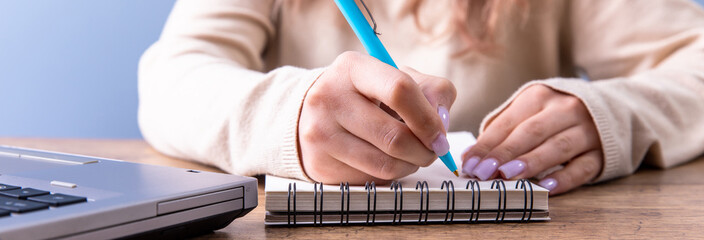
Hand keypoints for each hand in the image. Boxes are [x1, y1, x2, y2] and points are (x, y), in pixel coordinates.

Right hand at [298, 51, 456, 184]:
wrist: (312, 113)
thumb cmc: (367, 95)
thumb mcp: (397, 78)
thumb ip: (432, 91)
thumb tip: (441, 124)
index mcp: (352, 67)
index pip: (400, 90)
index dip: (428, 118)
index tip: (441, 136)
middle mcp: (329, 97)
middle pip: (395, 136)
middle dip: (424, 151)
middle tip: (432, 152)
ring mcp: (320, 133)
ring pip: (385, 164)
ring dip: (410, 166)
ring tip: (412, 156)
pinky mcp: (319, 163)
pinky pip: (370, 179)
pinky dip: (388, 174)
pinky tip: (385, 161)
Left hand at [461, 84, 601, 194]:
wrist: (609, 108)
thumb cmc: (552, 114)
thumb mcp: (527, 111)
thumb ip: (501, 130)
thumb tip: (471, 156)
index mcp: (539, 96)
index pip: (509, 122)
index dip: (487, 143)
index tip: (470, 162)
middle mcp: (565, 109)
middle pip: (531, 132)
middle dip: (505, 153)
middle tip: (484, 171)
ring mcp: (587, 130)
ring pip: (557, 147)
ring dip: (531, 163)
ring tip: (508, 176)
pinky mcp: (602, 152)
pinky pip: (583, 167)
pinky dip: (565, 178)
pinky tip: (546, 187)